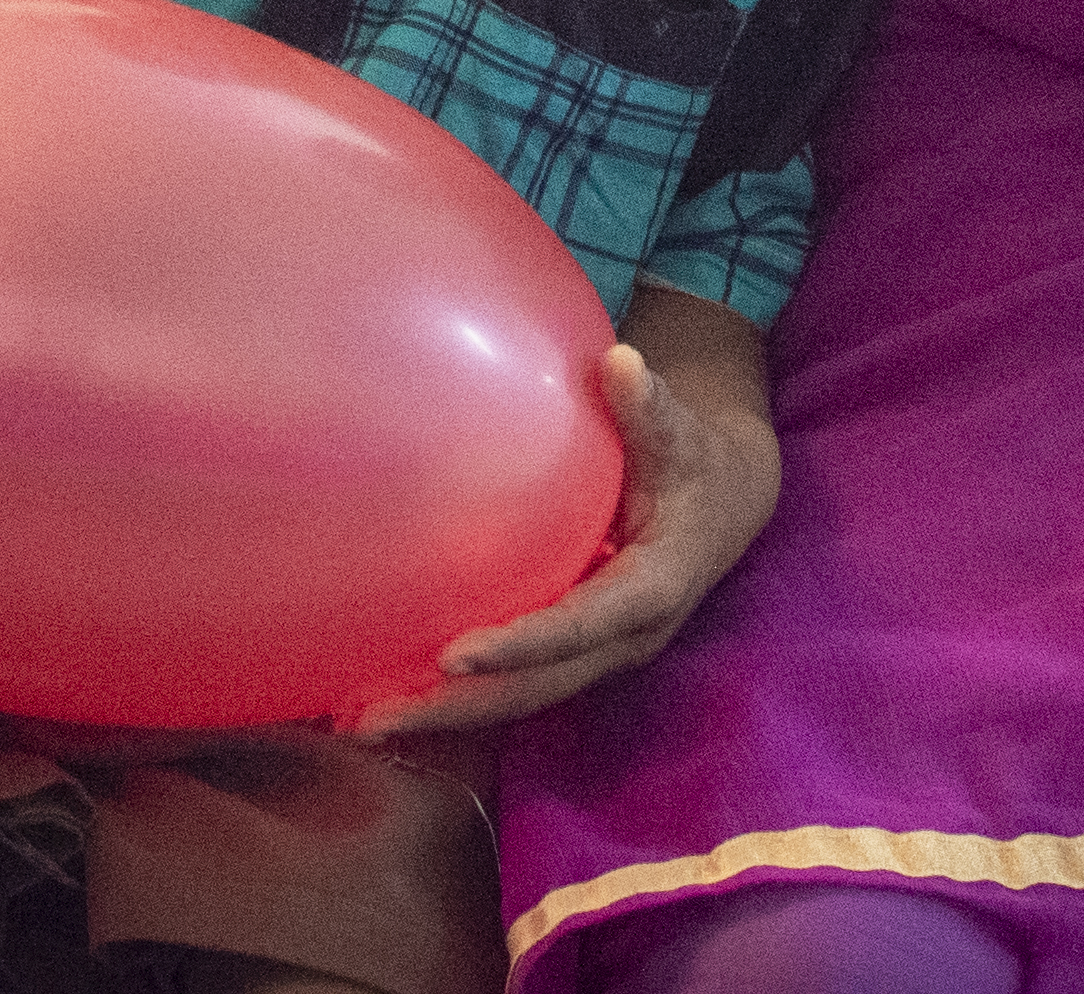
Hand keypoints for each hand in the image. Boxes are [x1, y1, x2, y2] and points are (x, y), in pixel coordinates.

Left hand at [355, 336, 778, 734]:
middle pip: (535, 688)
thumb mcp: (680, 435)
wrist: (721, 505)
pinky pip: (513, 680)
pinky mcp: (571, 650)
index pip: (581, 628)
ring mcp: (594, 653)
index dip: (523, 645)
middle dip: (458, 707)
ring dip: (445, 713)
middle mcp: (621, 640)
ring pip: (519, 697)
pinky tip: (390, 691)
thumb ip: (649, 408)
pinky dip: (456, 692)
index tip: (456, 654)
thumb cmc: (693, 461)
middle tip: (374, 719)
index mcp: (651, 592)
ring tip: (361, 721)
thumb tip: (621, 362)